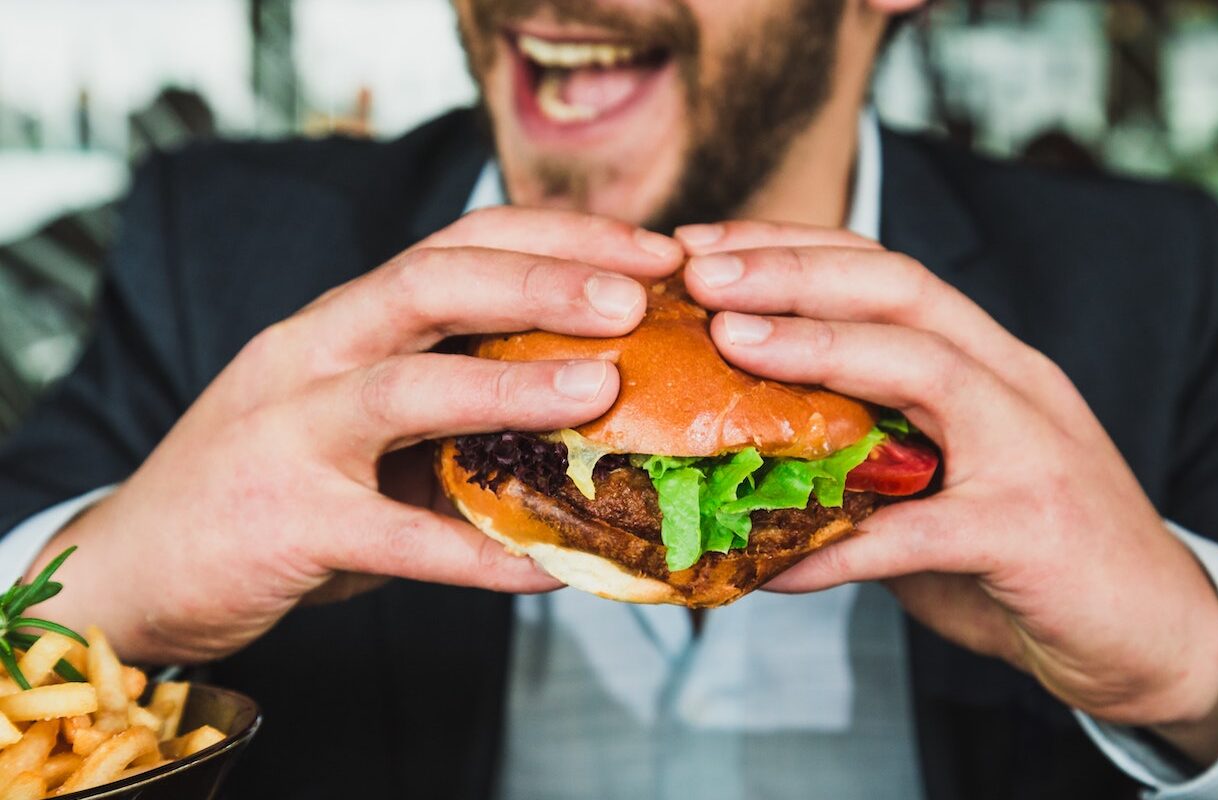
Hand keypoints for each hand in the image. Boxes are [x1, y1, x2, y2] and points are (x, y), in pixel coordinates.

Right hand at [31, 207, 683, 664]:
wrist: (136, 563)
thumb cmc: (273, 481)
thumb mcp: (355, 417)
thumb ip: (446, 400)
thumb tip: (587, 409)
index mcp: (343, 319)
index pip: (457, 244)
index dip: (558, 239)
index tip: (649, 253)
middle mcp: (311, 353)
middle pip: (430, 283)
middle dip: (541, 280)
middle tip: (638, 295)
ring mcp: (288, 434)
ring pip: (404, 389)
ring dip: (511, 385)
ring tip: (603, 389)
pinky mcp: (284, 523)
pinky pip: (396, 539)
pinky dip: (478, 554)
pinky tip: (552, 568)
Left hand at [677, 220, 1217, 765]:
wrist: (1151, 632)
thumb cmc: (1028, 550)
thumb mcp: (943, 478)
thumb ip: (867, 454)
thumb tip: (745, 449)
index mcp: (986, 360)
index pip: (885, 270)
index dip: (792, 247)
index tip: (704, 249)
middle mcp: (1012, 383)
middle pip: (901, 288)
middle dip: (794, 269)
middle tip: (699, 272)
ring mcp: (1031, 449)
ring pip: (924, 366)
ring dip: (818, 346)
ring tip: (729, 342)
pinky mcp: (1031, 531)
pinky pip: (916, 532)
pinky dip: (838, 544)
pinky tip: (769, 564)